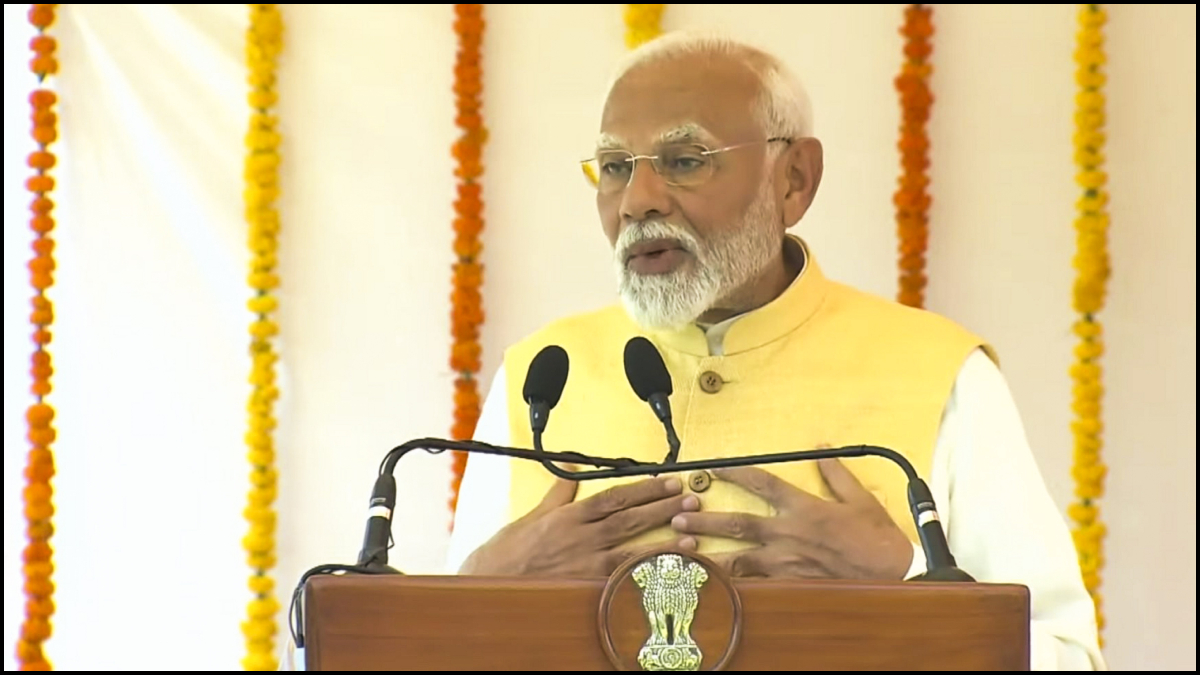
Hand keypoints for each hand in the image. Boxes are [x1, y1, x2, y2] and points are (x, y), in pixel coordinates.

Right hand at [460, 474, 699, 576]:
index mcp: (571, 515)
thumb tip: (572, 467)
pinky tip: (667, 575)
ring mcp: (586, 563)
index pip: (616, 496)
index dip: (645, 488)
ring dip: (664, 543)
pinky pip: (623, 581)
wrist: (490, 581)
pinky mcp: (586, 586)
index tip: (668, 481)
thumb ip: (560, 492)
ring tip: (692, 537)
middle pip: (631, 519)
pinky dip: (646, 576)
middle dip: (664, 508)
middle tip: (691, 500)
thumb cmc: (509, 551)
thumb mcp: (534, 514)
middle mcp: (582, 537)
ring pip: (633, 550)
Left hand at [669, 459, 912, 579]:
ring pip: (739, 559)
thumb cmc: (877, 538)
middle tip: (678, 518)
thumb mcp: (859, 499)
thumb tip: (821, 449)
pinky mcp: (791, 584)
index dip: (737, 473)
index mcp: (804, 508)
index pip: (763, 484)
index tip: (715, 467)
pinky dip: (734, 583)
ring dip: (710, 555)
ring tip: (684, 552)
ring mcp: (787, 562)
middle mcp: (789, 534)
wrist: (892, 575)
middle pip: (738, 524)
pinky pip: (756, 584)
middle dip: (706, 520)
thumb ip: (836, 474)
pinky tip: (713, 584)